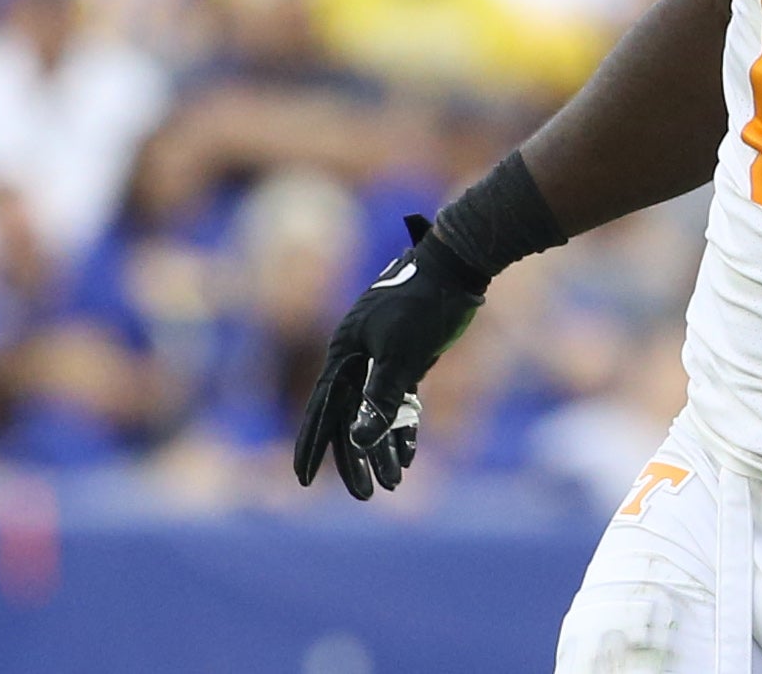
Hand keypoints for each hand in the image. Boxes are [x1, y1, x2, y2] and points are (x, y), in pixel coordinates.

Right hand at [291, 214, 481, 499]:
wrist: (457, 265)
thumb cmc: (425, 305)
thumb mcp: (403, 354)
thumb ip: (380, 397)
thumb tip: (360, 440)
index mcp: (345, 353)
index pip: (323, 408)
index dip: (313, 444)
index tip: (303, 478)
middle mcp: (357, 357)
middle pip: (349, 417)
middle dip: (355, 459)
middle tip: (365, 495)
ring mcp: (381, 357)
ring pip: (375, 412)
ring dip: (384, 448)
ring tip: (394, 483)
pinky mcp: (407, 358)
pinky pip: (397, 401)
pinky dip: (403, 426)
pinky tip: (409, 454)